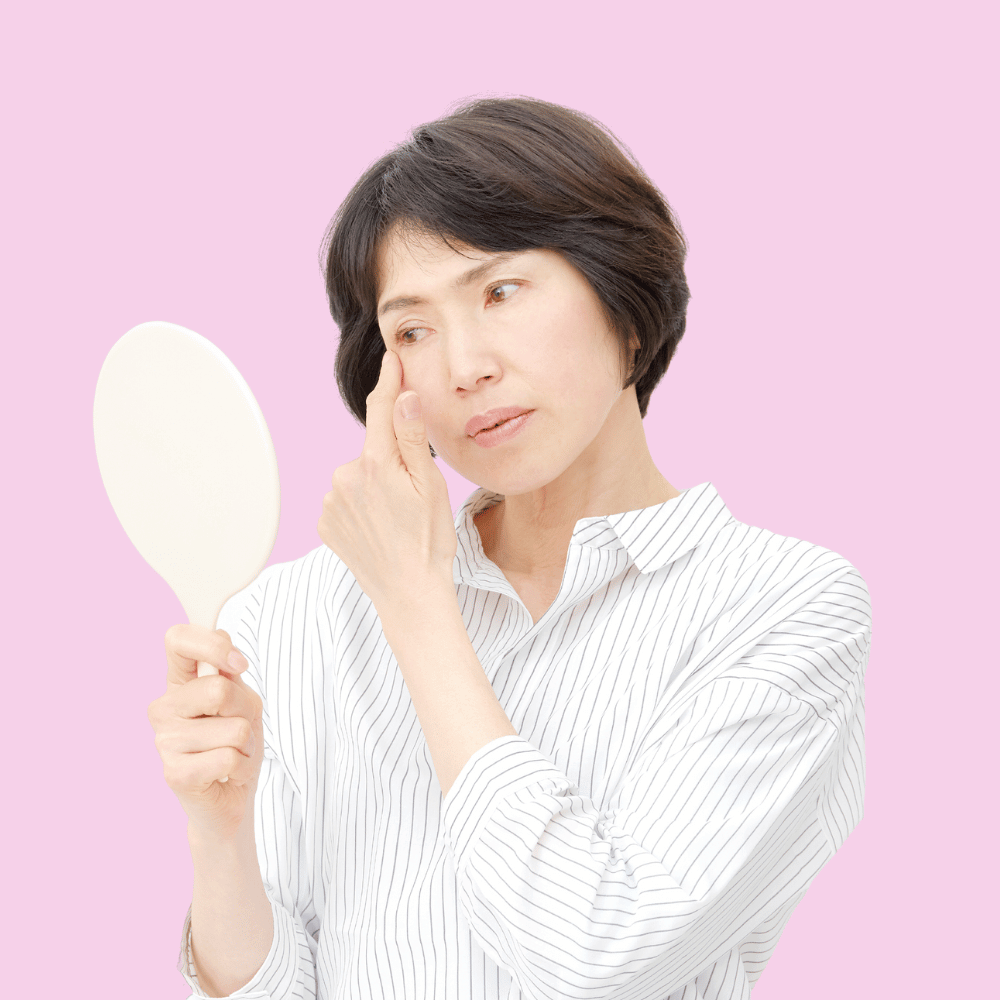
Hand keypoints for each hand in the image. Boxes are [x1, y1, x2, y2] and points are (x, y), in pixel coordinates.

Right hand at [147, 625, 263, 841]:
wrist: (233, 798)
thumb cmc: (237, 743)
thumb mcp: (243, 701)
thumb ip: (232, 676)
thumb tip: (229, 660)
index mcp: (179, 682)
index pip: (177, 639)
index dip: (213, 645)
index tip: (239, 666)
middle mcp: (163, 708)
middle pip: (219, 689)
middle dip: (246, 712)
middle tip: (240, 731)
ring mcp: (164, 741)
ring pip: (233, 728)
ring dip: (247, 745)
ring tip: (233, 755)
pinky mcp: (173, 773)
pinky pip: (229, 757)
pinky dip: (242, 767)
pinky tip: (228, 775)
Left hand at [318, 350, 456, 609]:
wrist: (409, 594)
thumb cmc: (428, 542)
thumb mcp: (431, 486)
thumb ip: (414, 438)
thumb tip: (404, 397)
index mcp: (376, 463)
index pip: (381, 409)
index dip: (389, 381)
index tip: (392, 359)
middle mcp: (345, 477)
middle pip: (372, 448)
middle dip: (391, 458)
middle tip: (414, 492)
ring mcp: (331, 501)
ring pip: (358, 476)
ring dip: (375, 485)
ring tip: (397, 517)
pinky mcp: (325, 523)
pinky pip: (345, 500)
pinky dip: (361, 506)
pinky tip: (379, 528)